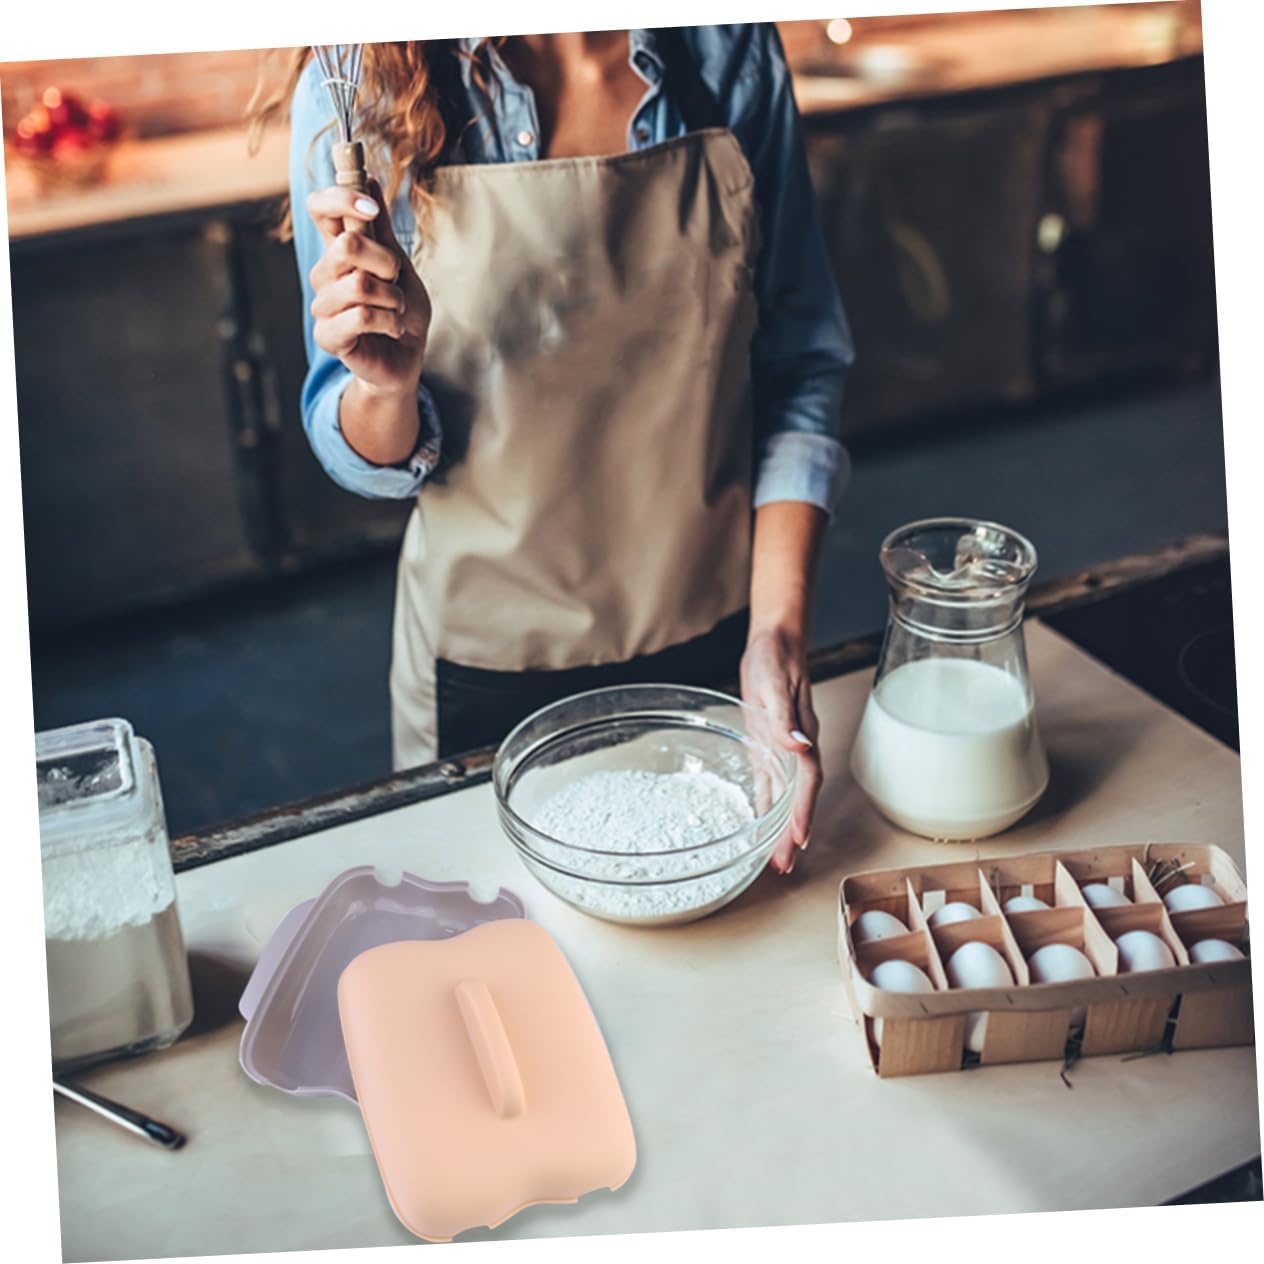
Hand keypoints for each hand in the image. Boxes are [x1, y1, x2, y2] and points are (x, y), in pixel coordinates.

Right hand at [306, 179, 430, 396]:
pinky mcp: (327, 335)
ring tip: (397, 311)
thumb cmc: (401, 310)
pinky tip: (391, 329)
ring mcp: (323, 305)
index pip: (321, 208)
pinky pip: (360, 316)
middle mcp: (324, 273)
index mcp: (338, 250)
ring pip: (359, 284)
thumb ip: (382, 228)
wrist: (406, 357)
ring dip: (392, 299)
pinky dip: (388, 322)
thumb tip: (369, 176)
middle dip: (386, 263)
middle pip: (347, 246)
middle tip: (396, 282)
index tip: (372, 209)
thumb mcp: (399, 264)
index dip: (342, 198)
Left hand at [740, 625, 820, 875]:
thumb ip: (785, 718)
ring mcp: (784, 747)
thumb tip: (800, 747)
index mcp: (801, 735)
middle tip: (785, 865)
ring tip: (776, 858)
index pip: (806, 781)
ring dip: (781, 826)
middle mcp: (796, 747)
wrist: (776, 640)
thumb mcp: (776, 684)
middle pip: (798, 796)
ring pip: (785, 794)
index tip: (798, 839)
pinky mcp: (769, 743)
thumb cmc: (776, 658)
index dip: (802, 812)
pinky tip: (761, 823)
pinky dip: (768, 804)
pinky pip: (771, 781)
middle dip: (793, 832)